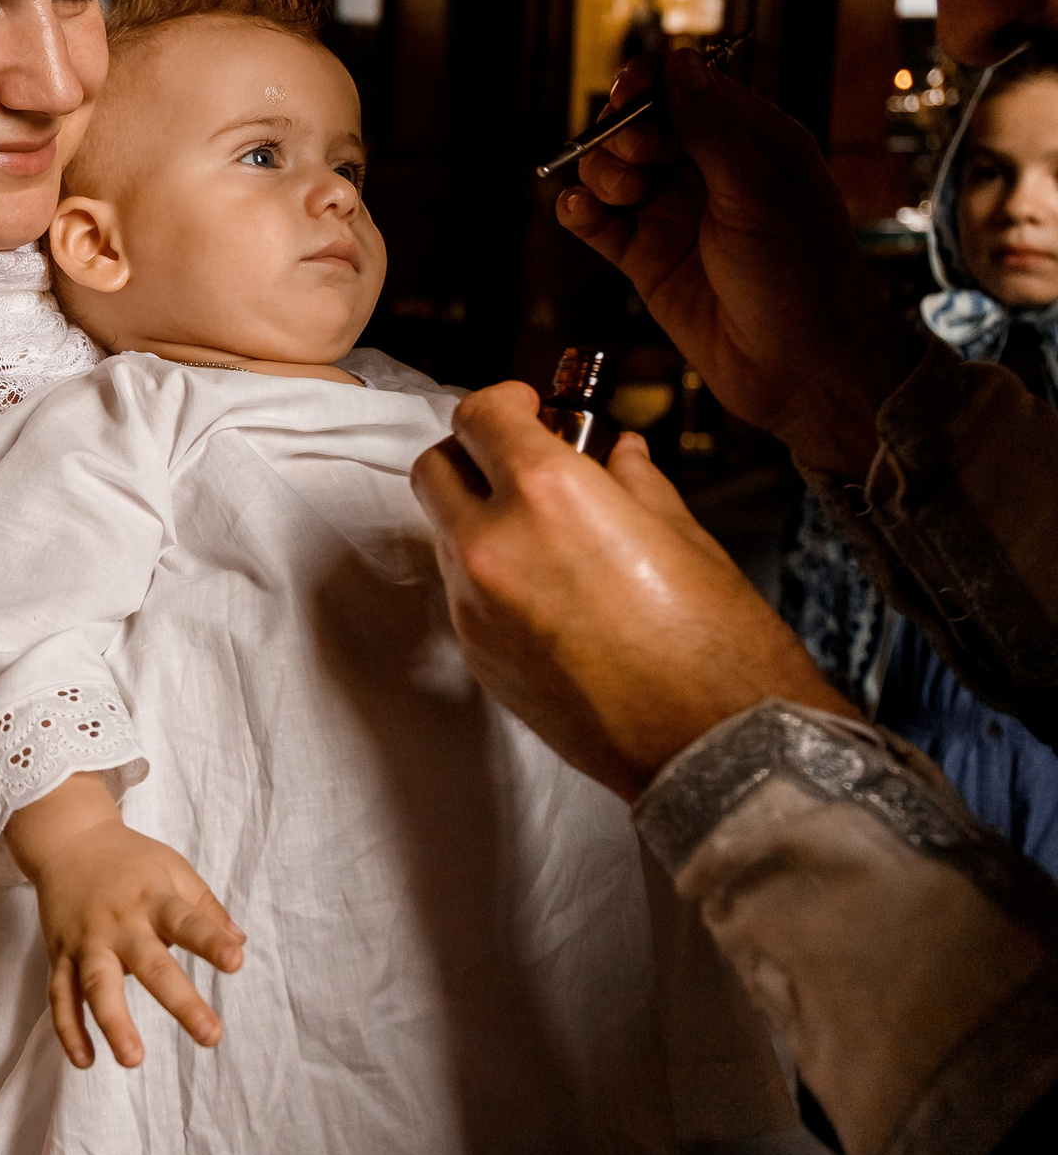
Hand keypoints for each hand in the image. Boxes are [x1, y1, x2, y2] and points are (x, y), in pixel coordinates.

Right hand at [2, 773, 245, 1068]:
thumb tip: (239, 943)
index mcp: (154, 898)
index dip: (211, 942)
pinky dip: (69, 1031)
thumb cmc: (130, 859)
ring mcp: (86, 941)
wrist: (67, 838)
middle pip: (150, 965)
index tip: (235, 961)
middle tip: (211, 1036)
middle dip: (181, 1002)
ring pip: (97, 987)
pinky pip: (60, 997)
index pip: (187, 922)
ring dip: (114, 1024)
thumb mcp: (173, 868)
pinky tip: (85, 1061)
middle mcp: (120, 922)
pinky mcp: (59, 955)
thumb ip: (206, 908)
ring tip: (133, 1059)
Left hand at [410, 383, 858, 799]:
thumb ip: (632, 480)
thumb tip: (614, 449)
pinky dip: (490, 577)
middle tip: (524, 462)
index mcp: (547, 494)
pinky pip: (463, 594)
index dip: (503, 403)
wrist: (717, 751)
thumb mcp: (684, 536)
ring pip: (444, 534)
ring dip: (480, 519)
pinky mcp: (476, 657)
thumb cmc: (719, 644)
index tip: (530, 408)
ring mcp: (475, 607)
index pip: (478, 417)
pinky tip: (551, 594)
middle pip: (436, 469)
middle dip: (473, 456)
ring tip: (550, 536)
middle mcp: (493, 545)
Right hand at [559, 49, 921, 475]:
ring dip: (602, 174)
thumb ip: (710, 127)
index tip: (628, 97)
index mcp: (751, 141)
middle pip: (638, 125)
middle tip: (639, 161)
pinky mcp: (646, 260)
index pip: (686, 88)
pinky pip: (597, 222)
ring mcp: (674, 216)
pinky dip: (580, 212)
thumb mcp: (758, 191)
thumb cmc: (803, 276)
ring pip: (610, 171)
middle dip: (623, 134)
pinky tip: (581, 213)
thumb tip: (676, 60)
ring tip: (622, 197)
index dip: (649, 85)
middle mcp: (709, 172)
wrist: (803, 370)